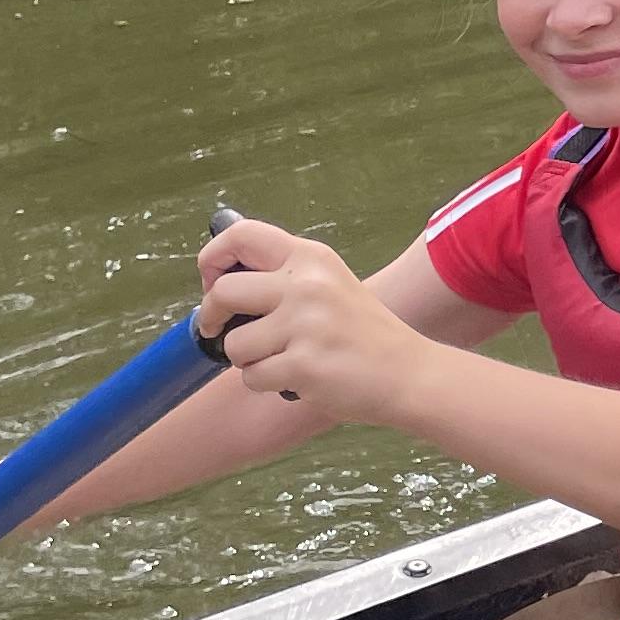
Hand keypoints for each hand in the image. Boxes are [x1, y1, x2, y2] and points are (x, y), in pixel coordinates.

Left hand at [198, 219, 420, 429]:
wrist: (409, 373)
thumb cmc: (365, 334)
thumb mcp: (331, 285)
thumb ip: (284, 279)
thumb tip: (220, 284)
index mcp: (312, 258)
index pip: (242, 235)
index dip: (212, 258)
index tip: (211, 283)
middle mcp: (307, 284)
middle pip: (223, 292)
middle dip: (211, 318)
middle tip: (221, 331)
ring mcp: (305, 324)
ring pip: (234, 344)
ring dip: (248, 359)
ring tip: (282, 359)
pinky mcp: (303, 364)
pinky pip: (252, 377)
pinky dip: (266, 384)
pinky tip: (297, 378)